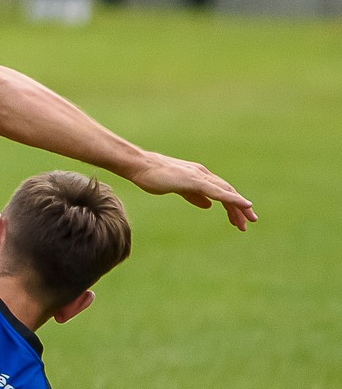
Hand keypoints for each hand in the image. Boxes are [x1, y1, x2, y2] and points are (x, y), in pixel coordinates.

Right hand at [127, 152, 256, 229]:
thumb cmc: (152, 176)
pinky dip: (234, 199)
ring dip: (240, 207)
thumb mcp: (177, 188)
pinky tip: (245, 205)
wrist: (139, 166)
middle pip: (228, 191)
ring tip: (248, 221)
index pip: (220, 190)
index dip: (231, 204)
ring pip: (227, 192)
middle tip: (248, 223)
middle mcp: (203, 174)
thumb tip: (208, 205)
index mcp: (198, 176)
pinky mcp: (196, 181)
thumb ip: (193, 195)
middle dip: (240, 208)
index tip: (237, 219)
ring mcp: (200, 176)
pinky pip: (219, 192)